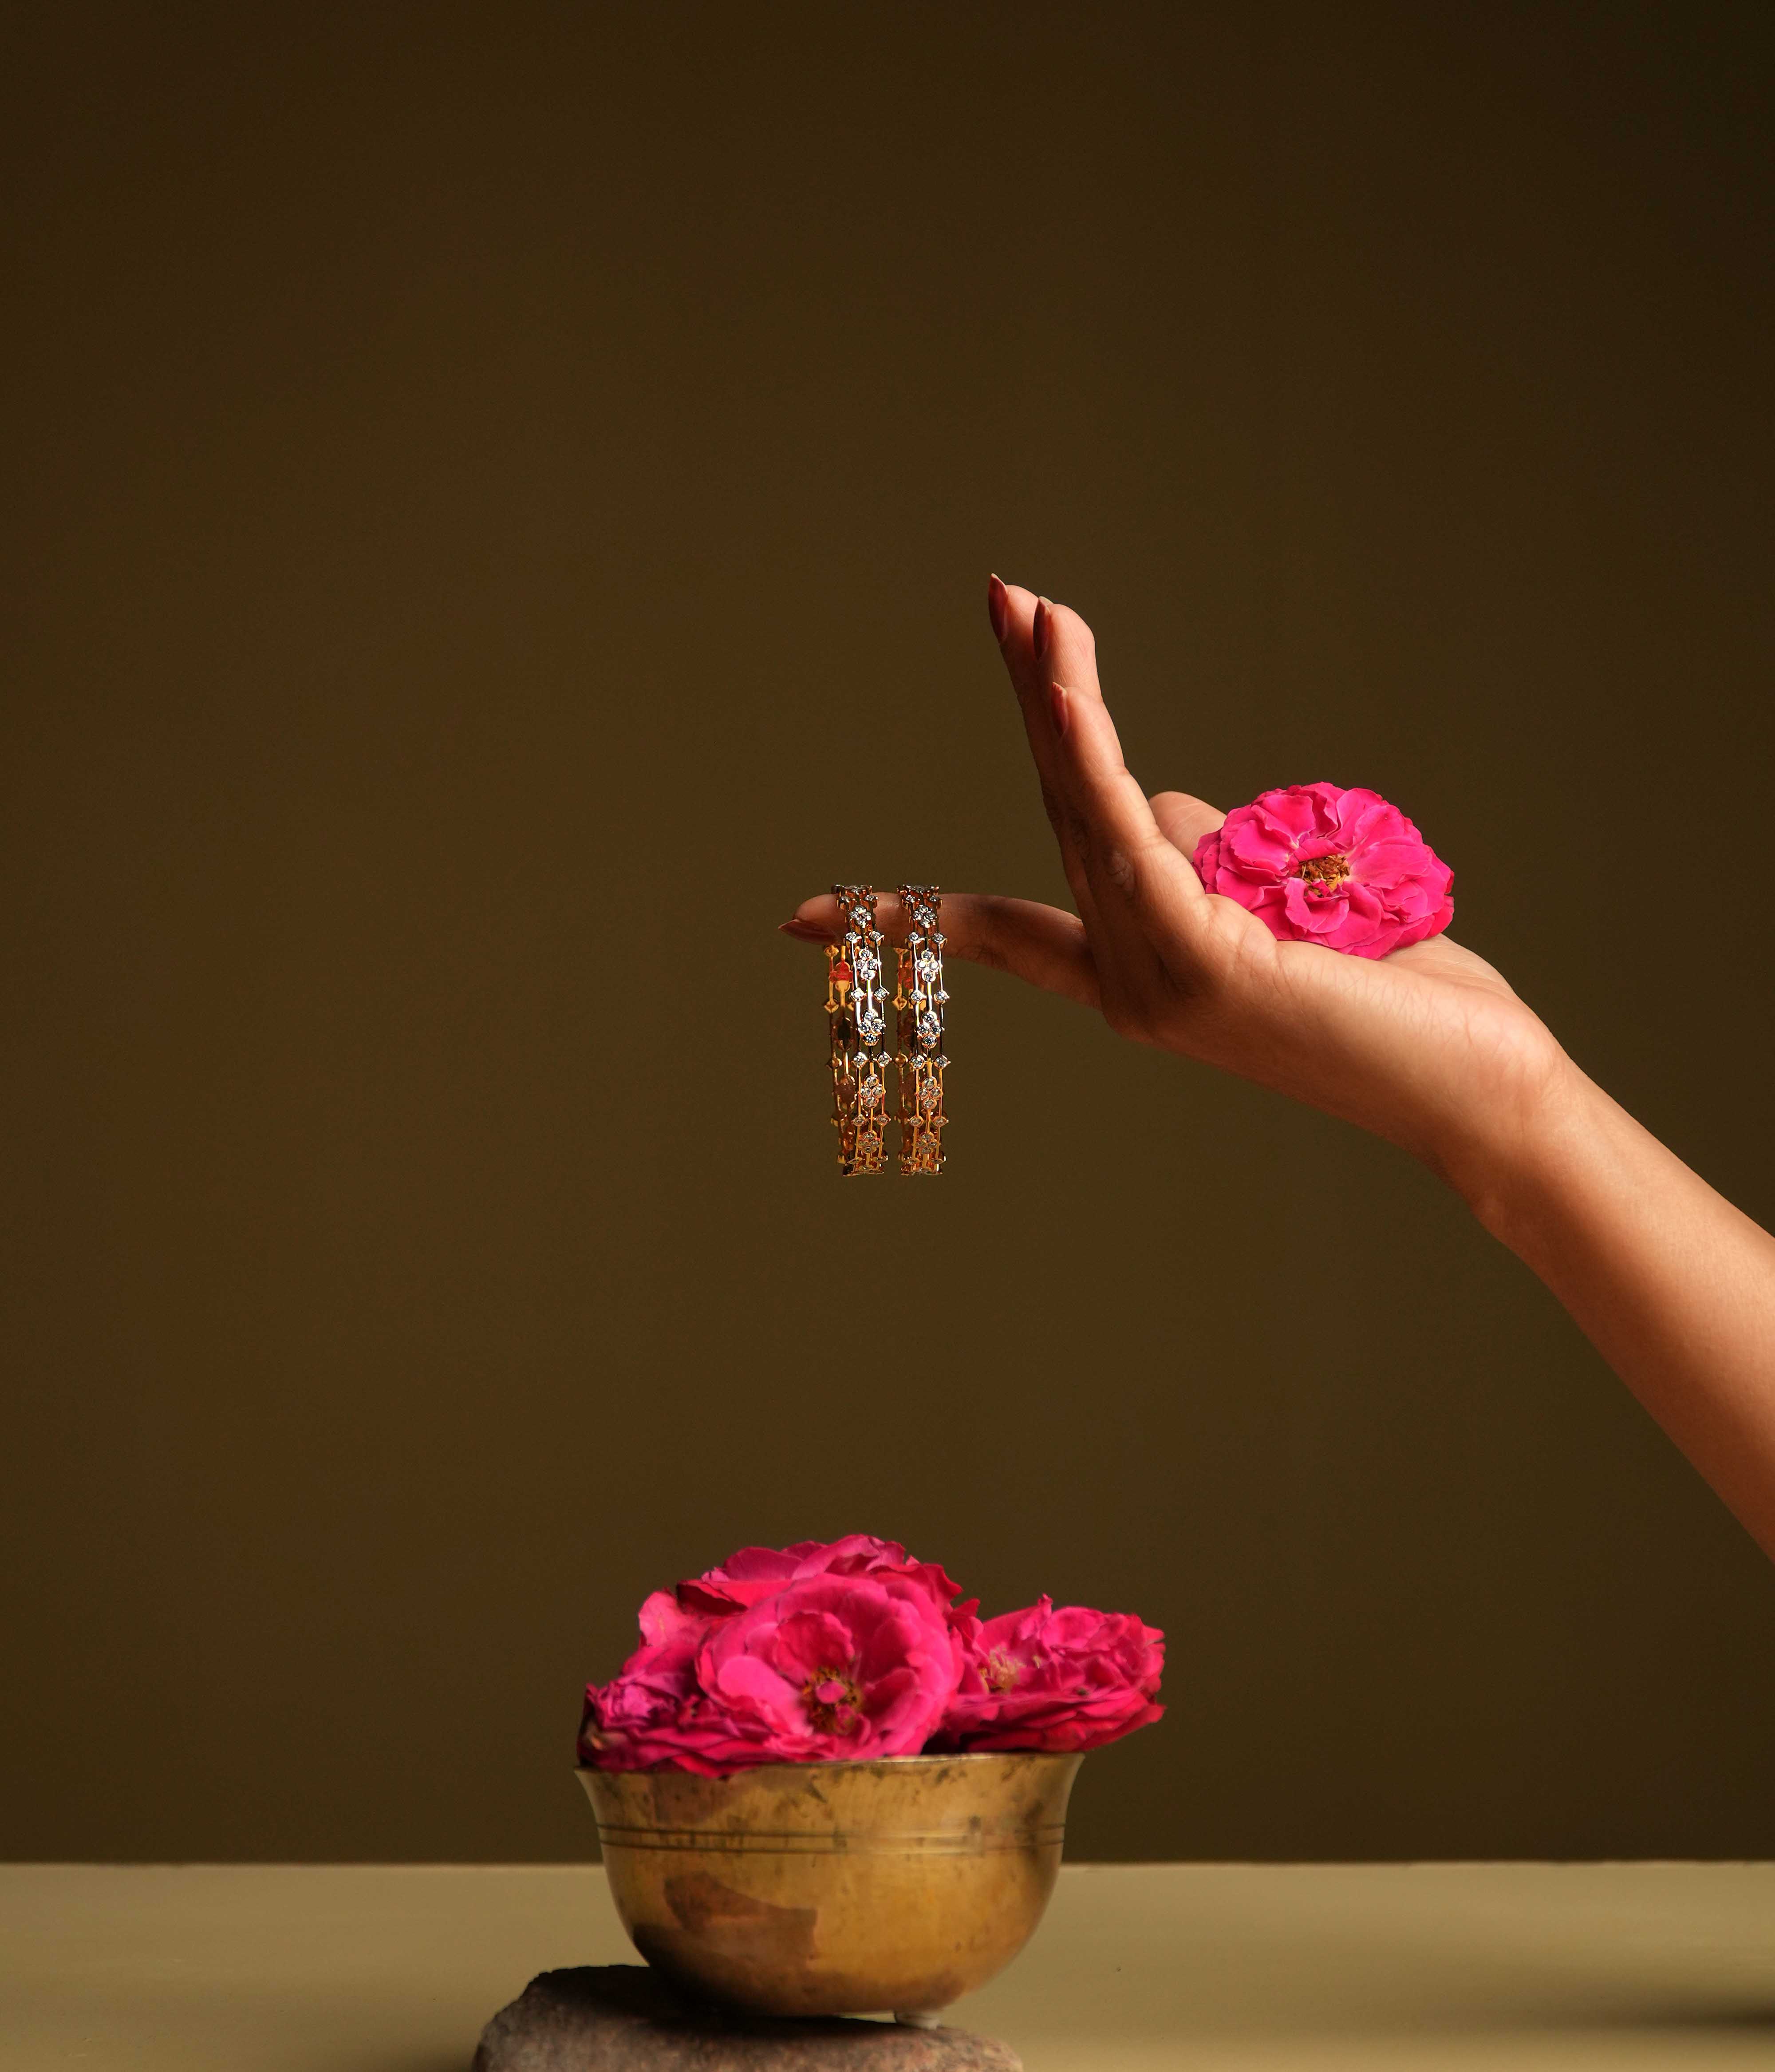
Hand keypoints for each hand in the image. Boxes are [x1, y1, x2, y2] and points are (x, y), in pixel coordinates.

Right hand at [785, 579, 1574, 1204]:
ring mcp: (1153, 980)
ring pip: (1087, 805)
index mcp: (1134, 980)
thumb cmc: (1394, 1004)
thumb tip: (1158, 799)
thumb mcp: (1273, 913)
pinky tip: (1055, 669)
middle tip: (1003, 597)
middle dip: (1030, 695)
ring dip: (1055, 688)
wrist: (1472, 1091)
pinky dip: (1084, 740)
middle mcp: (1126, 985)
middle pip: (1060, 814)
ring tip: (1028, 601)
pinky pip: (1122, 828)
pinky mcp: (1196, 959)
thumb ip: (1199, 856)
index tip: (803, 921)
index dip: (904, 915)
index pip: (1004, 934)